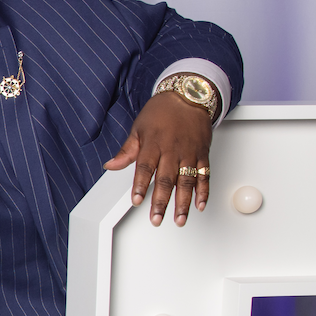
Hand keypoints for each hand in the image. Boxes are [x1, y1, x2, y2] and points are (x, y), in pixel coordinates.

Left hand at [103, 91, 213, 225]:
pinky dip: (204, 191)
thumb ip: (127, 151)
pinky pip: (205, 175)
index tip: (137, 201)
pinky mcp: (202, 154)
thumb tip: (110, 165)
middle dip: (161, 201)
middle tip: (156, 218)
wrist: (189, 96)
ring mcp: (189, 152)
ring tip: (179, 219)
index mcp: (153, 143)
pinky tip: (200, 205)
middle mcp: (172, 149)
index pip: (145, 167)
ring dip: (183, 202)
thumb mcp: (139, 127)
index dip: (140, 185)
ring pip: (187, 181)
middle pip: (166, 179)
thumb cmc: (162, 111)